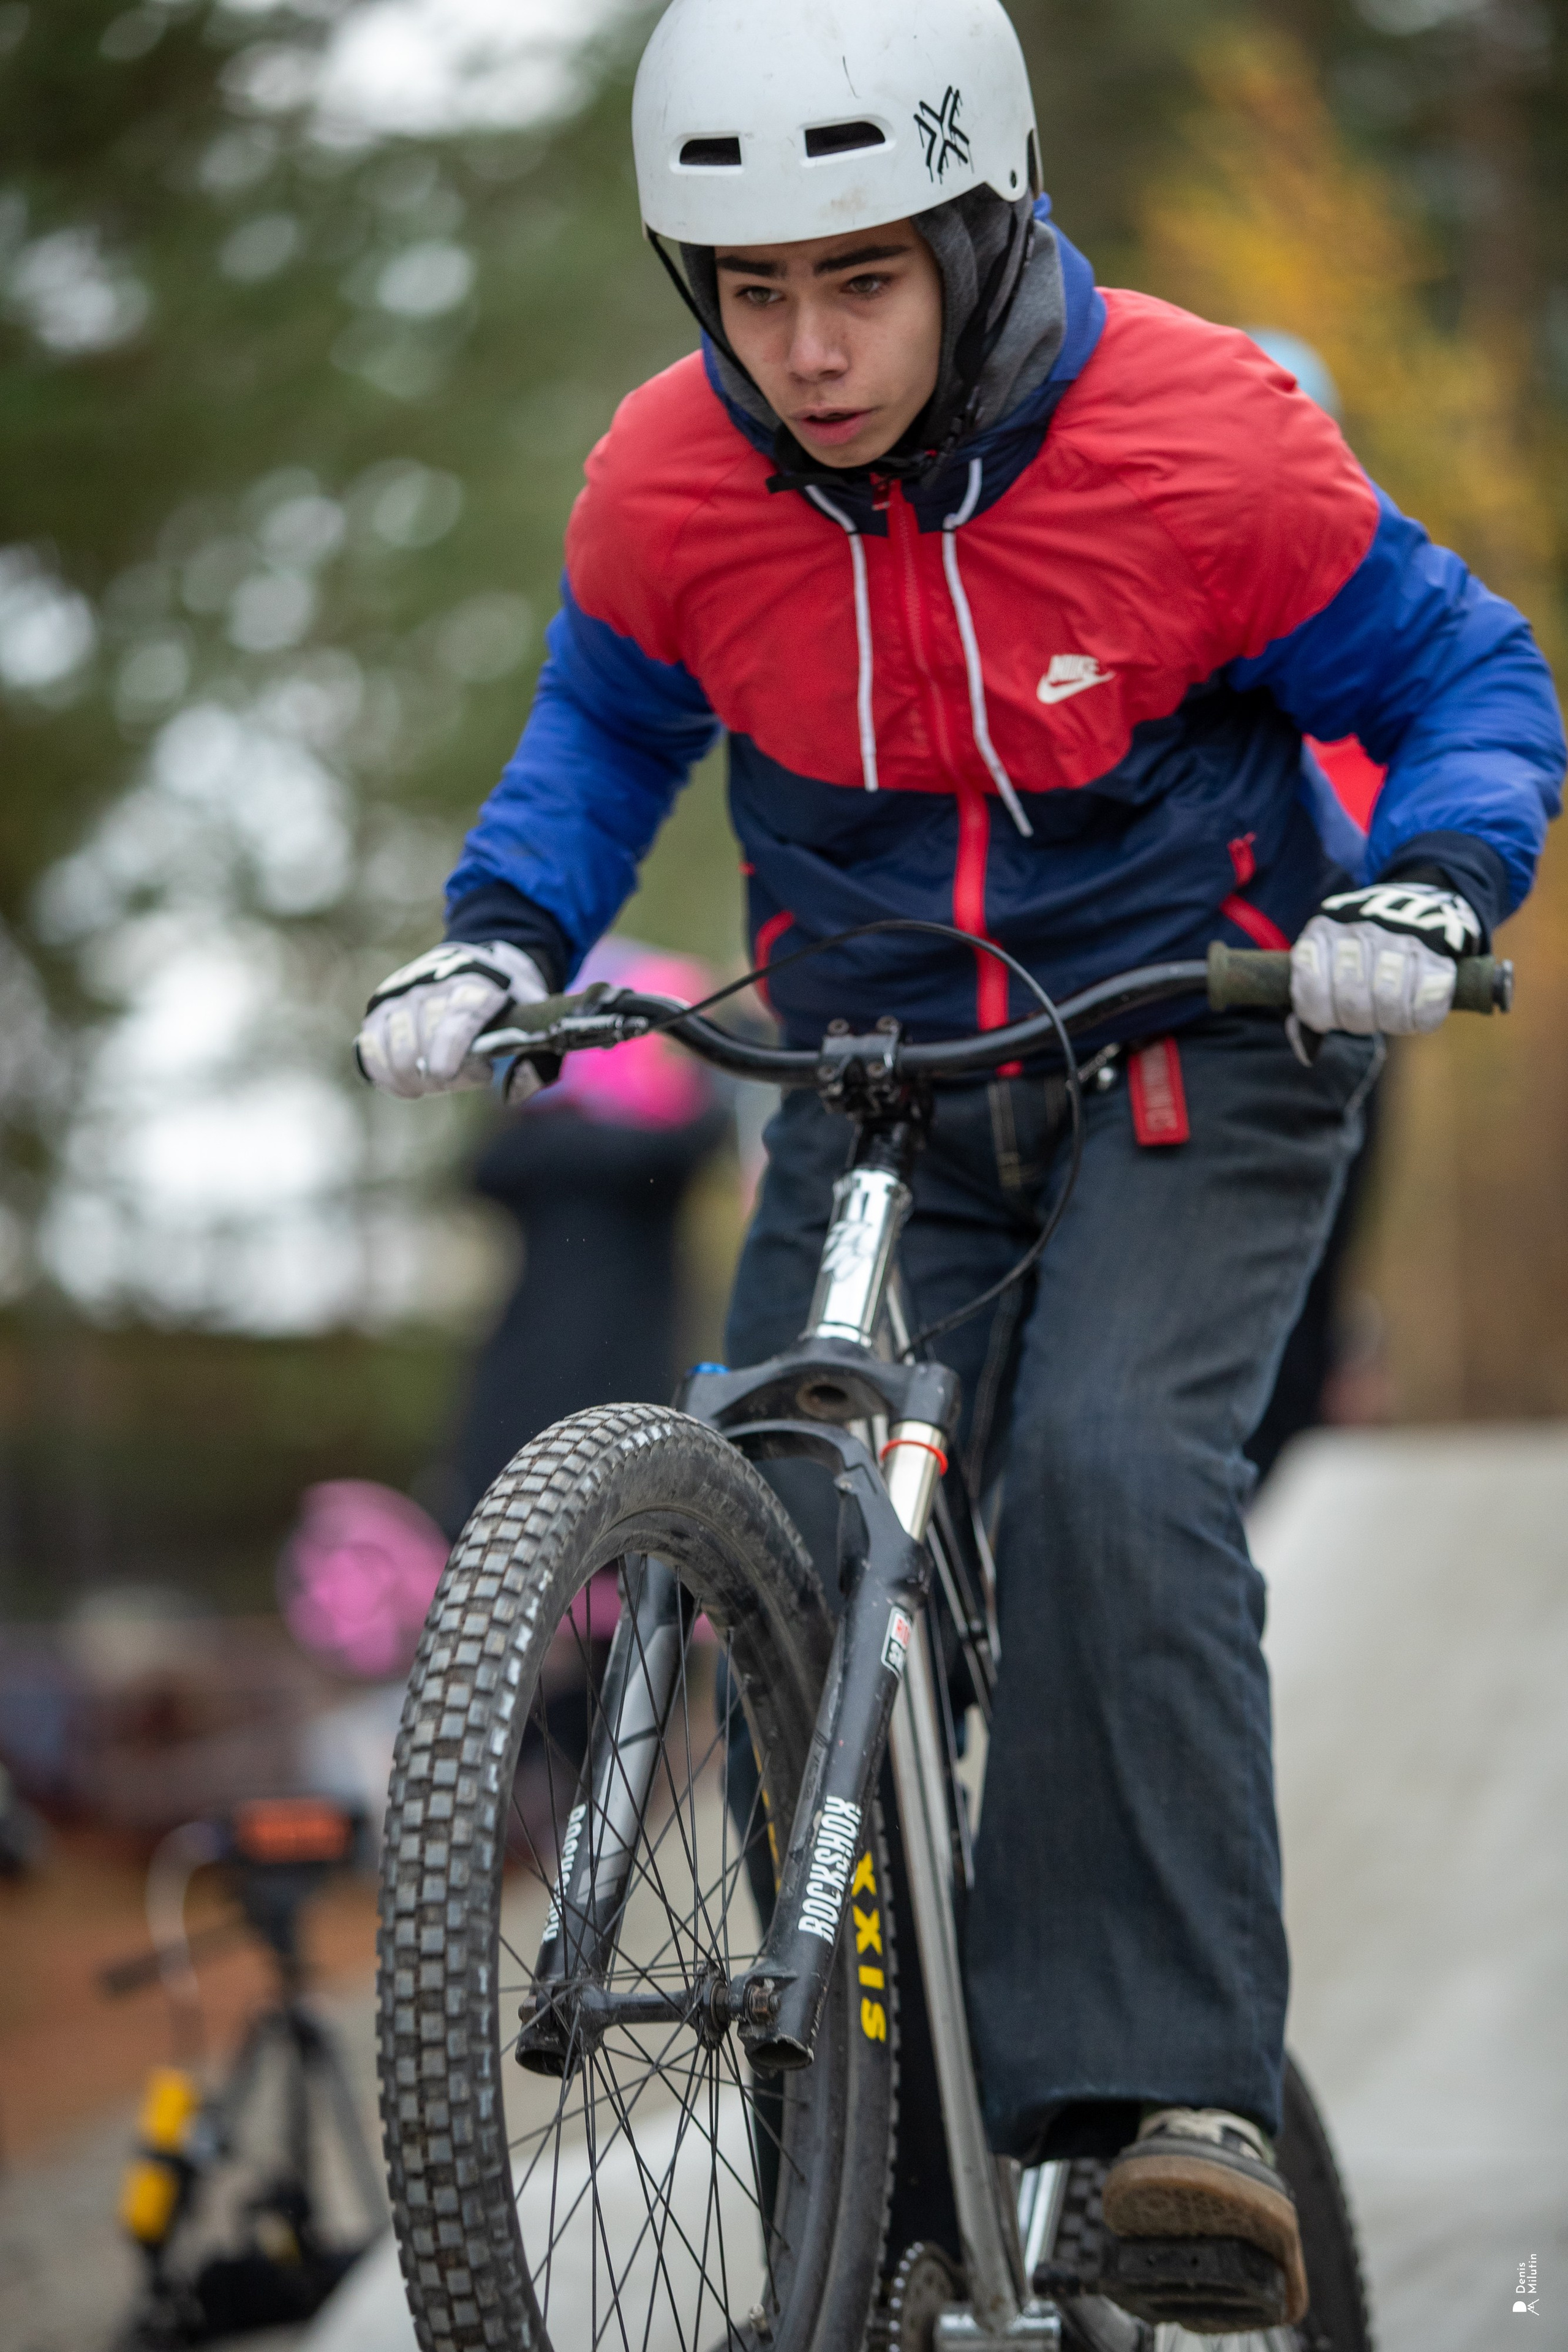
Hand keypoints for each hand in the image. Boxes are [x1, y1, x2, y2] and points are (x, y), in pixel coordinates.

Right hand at [356, 941, 548, 1097]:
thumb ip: (537, 1059)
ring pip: (392, 1047)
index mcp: (474, 986)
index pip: (456, 1019)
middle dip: (435, 1075)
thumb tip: (511, 1095)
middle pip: (421, 1040)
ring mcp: (401, 995)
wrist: (473, 960)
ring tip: (429, 1085)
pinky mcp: (380, 1006)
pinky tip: (403, 1086)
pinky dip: (383, 1073)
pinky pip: (370, 1046)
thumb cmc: (507, 999)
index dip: (448, 1050)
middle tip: (452, 1079)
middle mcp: (431, 986)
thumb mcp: (535, 1019)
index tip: (445, 1074)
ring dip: (409, 1079)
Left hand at [1290, 883, 1480, 1035]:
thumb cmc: (1363, 954)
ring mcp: (1400, 938)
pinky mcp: (1438, 954)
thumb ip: (1312, 1006)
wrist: (1420, 910)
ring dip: (1392, 1020)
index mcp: (1322, 933)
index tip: (1333, 1013)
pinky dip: (1422, 1017)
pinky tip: (1418, 1005)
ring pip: (1390, 1004)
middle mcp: (1359, 930)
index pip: (1312, 996)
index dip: (1323, 1017)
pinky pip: (1427, 1005)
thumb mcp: (1326, 967)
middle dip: (1360, 1020)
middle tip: (1369, 1011)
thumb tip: (1307, 1054)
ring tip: (1393, 1009)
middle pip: (1353, 1005)